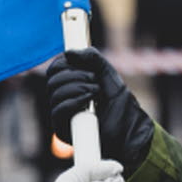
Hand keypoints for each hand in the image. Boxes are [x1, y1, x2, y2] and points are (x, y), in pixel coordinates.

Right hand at [44, 48, 155, 169]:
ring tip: (96, 90)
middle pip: (53, 80)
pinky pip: (58, 110)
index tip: (79, 61)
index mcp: (70, 84)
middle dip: (74, 75)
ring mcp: (62, 115)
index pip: (55, 69)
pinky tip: (88, 100)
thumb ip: (92, 59)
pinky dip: (73, 101)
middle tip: (94, 79)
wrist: (129, 129)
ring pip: (55, 93)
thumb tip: (68, 52)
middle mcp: (63, 99)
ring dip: (77, 87)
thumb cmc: (119, 104)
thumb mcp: (107, 74)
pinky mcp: (63, 129)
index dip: (64, 62)